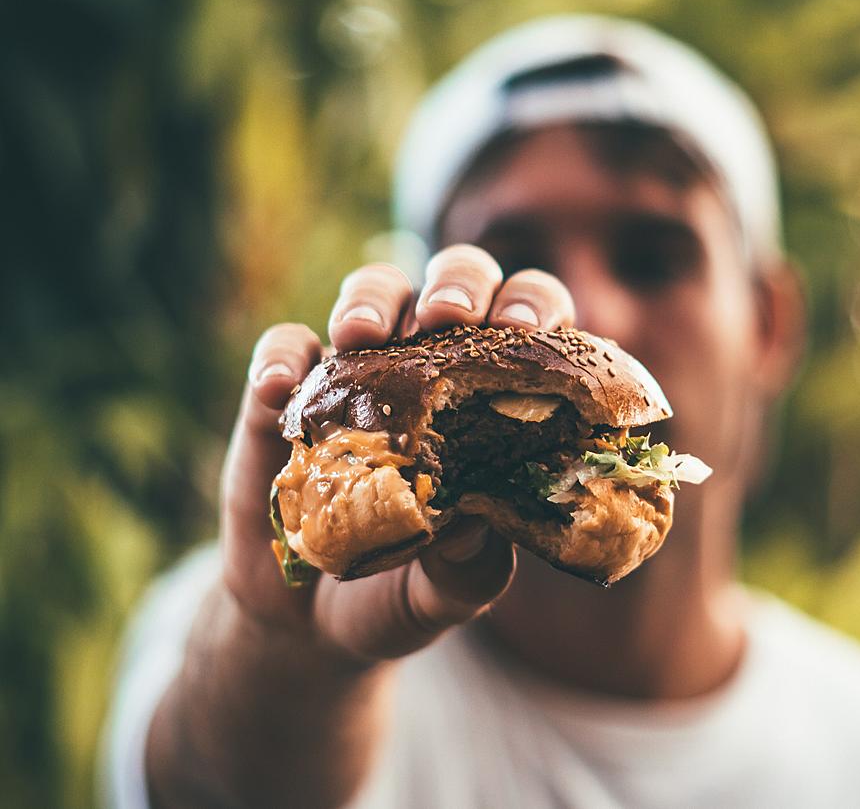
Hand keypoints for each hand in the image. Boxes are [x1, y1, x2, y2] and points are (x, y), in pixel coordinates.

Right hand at [223, 243, 575, 661]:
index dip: (532, 308)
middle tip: (447, 316)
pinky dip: (281, 357)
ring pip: (374, 292)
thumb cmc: (405, 591)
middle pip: (455, 283)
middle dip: (456, 283)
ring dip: (372, 298)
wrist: (311, 623)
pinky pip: (284, 349)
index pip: (529, 328)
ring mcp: (358, 374)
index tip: (521, 326)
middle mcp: (431, 369)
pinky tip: (280, 387)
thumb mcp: (450, 591)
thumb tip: (475, 520)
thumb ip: (472, 567)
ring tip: (361, 334)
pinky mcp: (289, 394)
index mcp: (493, 399)